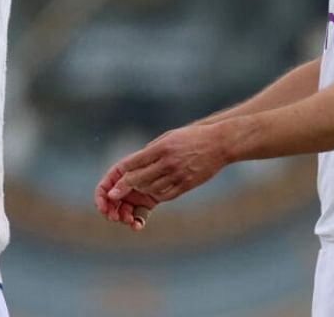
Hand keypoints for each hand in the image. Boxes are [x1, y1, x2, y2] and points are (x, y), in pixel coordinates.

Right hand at [94, 163, 159, 230]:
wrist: (178, 164)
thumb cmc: (158, 160)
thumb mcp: (140, 168)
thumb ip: (126, 181)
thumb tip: (110, 195)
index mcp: (120, 173)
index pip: (104, 187)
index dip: (100, 198)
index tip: (102, 209)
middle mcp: (126, 186)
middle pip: (111, 202)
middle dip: (111, 211)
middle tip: (114, 218)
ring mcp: (135, 196)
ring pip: (123, 211)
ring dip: (123, 217)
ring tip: (129, 220)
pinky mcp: (146, 205)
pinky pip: (138, 216)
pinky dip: (136, 222)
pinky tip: (137, 226)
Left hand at [105, 124, 230, 203]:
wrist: (220, 143)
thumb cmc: (193, 137)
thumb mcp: (169, 136)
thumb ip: (152, 150)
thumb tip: (134, 162)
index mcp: (161, 148)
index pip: (133, 163)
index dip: (120, 175)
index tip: (113, 184)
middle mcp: (168, 162)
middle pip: (138, 179)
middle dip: (125, 188)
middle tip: (117, 194)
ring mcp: (178, 175)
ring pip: (150, 190)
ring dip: (141, 191)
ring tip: (139, 187)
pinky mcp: (186, 185)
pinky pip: (165, 195)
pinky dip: (156, 195)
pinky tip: (154, 191)